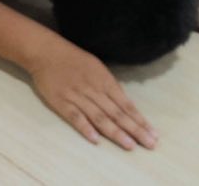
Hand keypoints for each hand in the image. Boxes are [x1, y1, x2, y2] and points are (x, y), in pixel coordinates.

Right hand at [30, 45, 156, 149]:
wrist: (45, 52)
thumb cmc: (73, 59)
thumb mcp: (97, 67)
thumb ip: (109, 86)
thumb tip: (125, 104)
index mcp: (104, 80)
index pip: (126, 104)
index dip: (139, 120)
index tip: (153, 134)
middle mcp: (93, 89)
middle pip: (117, 113)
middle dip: (135, 129)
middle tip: (149, 144)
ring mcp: (77, 96)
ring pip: (99, 117)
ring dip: (115, 132)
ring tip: (129, 145)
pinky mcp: (61, 102)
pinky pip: (74, 116)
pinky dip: (85, 127)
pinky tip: (95, 140)